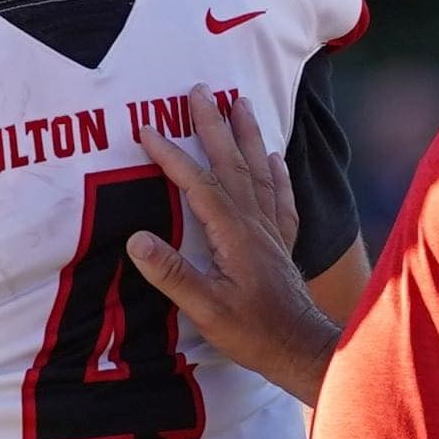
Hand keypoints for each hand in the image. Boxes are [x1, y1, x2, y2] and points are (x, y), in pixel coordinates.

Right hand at [125, 84, 341, 404]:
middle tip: (199, 89)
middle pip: (232, 163)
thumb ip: (172, 274)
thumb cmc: (252, 333)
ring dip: (246, 134)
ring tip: (239, 101)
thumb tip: (136, 238)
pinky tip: (275, 156)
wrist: (302, 349)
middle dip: (213, 124)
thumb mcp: (205, 310)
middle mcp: (255, 223)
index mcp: (233, 235)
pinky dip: (276, 172)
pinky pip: (280, 197)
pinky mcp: (282, 243)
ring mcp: (272, 230)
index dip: (172, 155)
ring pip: (258, 170)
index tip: (147, 129)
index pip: (199, 184)